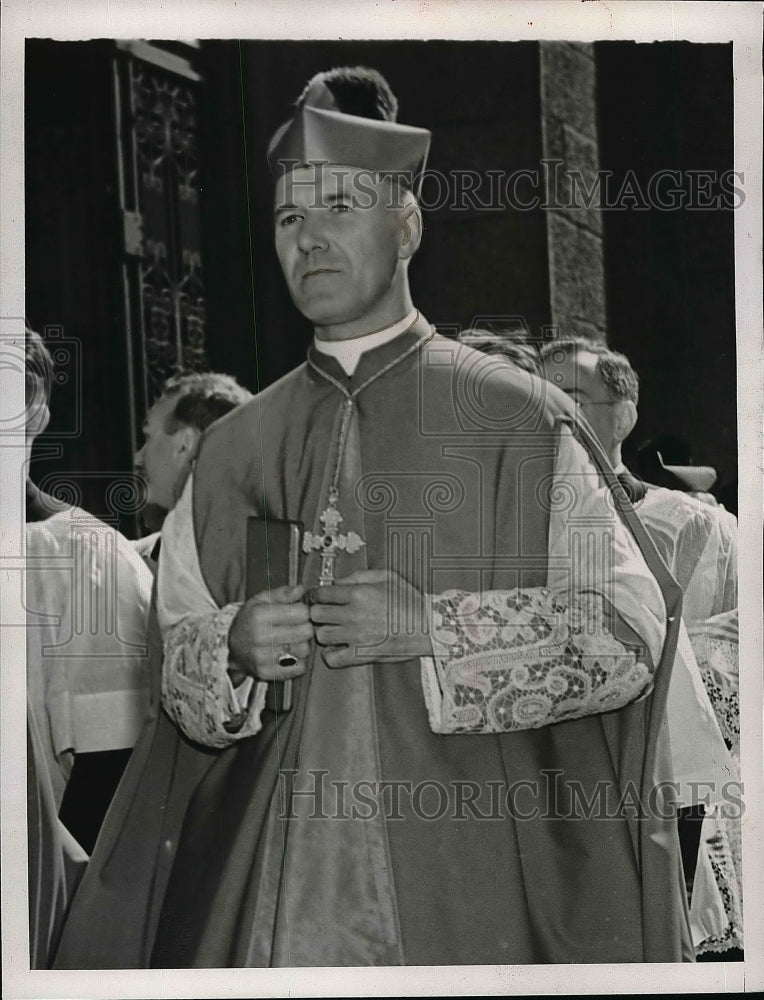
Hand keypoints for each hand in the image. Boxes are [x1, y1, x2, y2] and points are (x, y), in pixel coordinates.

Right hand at [228, 584, 312, 684]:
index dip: (303, 611)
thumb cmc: (249, 620)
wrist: (230, 646)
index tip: (297, 613)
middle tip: (295, 627)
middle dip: (304, 627)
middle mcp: (260, 637)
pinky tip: (289, 655)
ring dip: (301, 645)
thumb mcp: (261, 600)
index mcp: (259, 615)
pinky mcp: (266, 673)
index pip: (302, 612)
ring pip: (304, 650)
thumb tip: (300, 589)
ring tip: (290, 641)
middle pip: (306, 632)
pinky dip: (298, 662)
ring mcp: (262, 658)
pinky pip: (299, 668)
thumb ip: (282, 593)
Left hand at [308, 570, 432, 668]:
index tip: (319, 598)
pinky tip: (339, 647)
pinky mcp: (362, 655)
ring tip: (334, 630)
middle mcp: (354, 614)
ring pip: (321, 635)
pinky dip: (331, 654)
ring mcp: (357, 636)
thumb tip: (337, 581)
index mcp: (359, 593)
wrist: (428, 627)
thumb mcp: (387, 576)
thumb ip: (359, 575)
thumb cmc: (410, 601)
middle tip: (325, 614)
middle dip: (318, 612)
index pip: (321, 593)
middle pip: (316, 614)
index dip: (317, 595)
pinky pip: (332, 658)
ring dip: (325, 632)